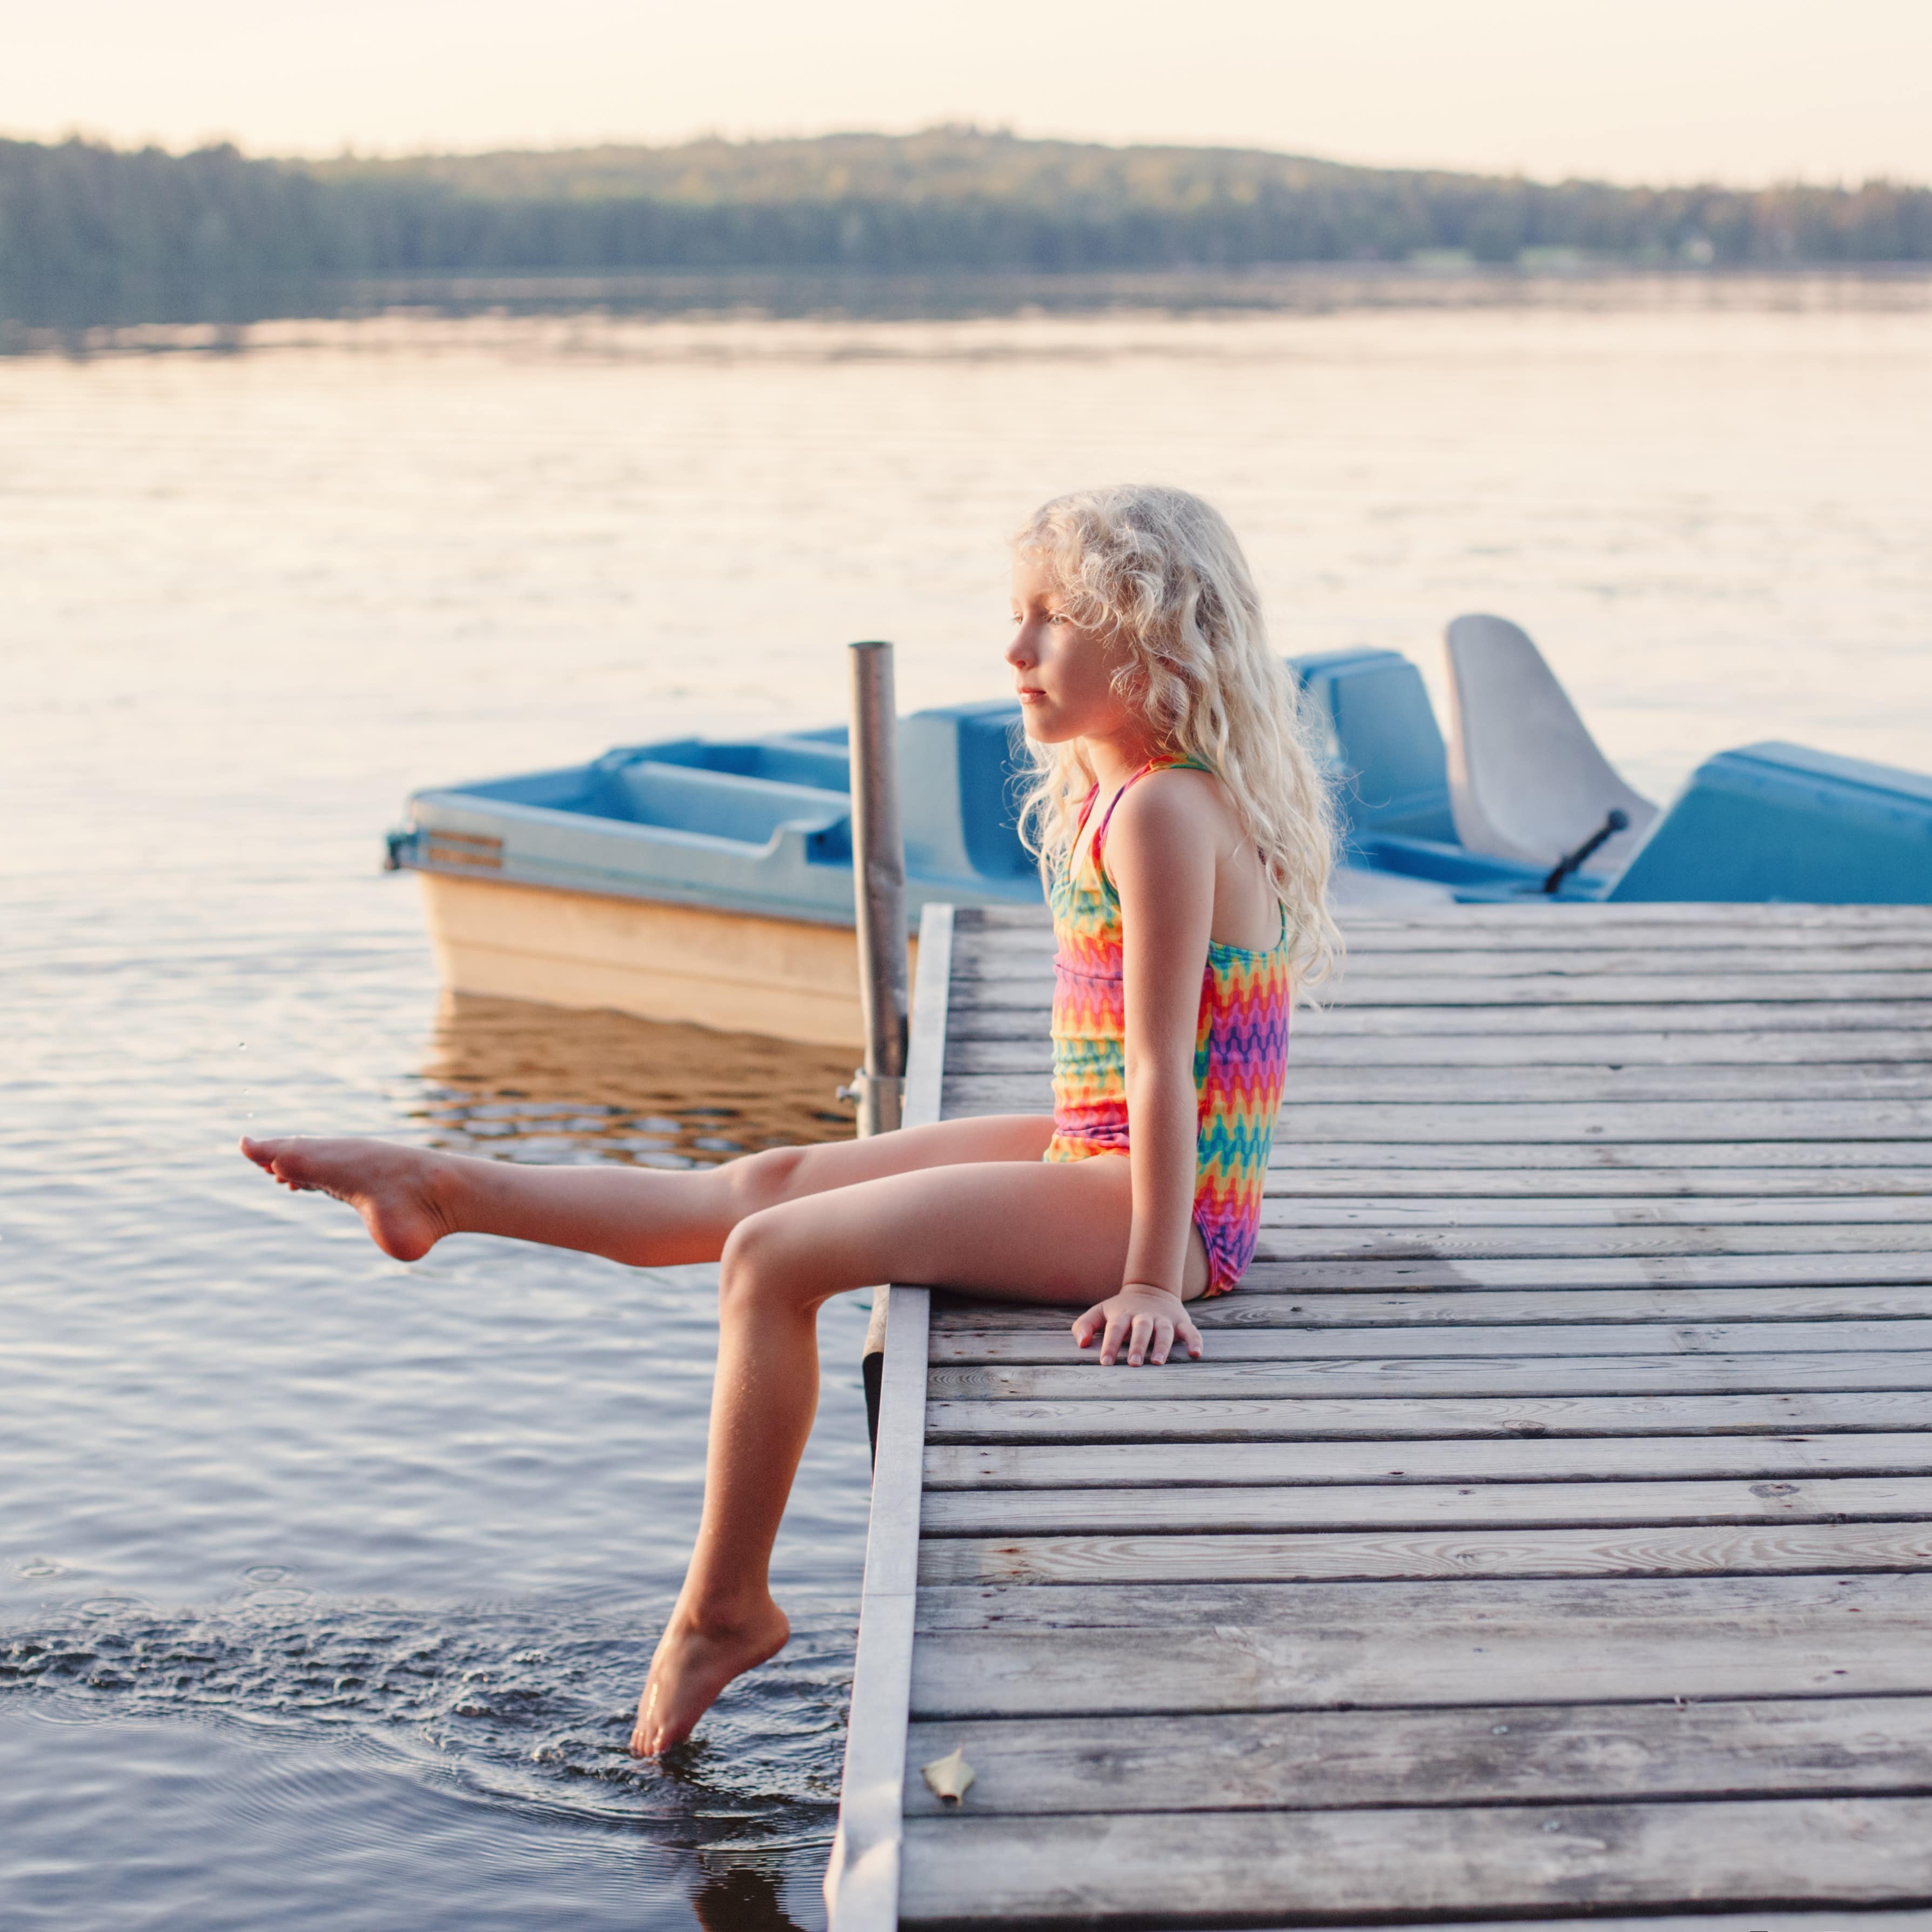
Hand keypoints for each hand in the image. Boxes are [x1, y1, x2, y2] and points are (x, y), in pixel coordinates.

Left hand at [1071, 1283, 1202, 1366]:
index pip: (1115, 1328)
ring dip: (1162, 1346)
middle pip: (1141, 1329)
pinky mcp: (1181, 1322)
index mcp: (1123, 1314)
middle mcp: (1144, 1316)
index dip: (1110, 1344)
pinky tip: (1195, 1353)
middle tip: (1133, 1364)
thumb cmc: (1121, 1310)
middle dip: (1137, 1346)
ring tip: (1157, 1362)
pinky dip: (1195, 1341)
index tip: (1105, 1362)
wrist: (1150, 1290)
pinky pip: (1190, 1331)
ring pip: (1164, 1331)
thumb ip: (1085, 1325)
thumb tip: (1082, 1343)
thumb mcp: (1100, 1312)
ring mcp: (1164, 1319)